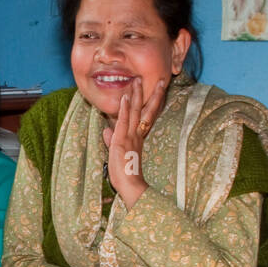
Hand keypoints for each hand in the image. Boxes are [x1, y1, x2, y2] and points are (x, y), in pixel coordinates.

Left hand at [101, 77, 166, 209]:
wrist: (131, 186)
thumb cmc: (125, 175)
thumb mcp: (116, 155)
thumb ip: (112, 140)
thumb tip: (106, 130)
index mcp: (137, 138)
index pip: (144, 117)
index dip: (149, 103)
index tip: (154, 90)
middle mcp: (136, 135)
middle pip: (145, 110)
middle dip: (151, 94)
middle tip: (160, 80)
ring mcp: (130, 137)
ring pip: (135, 112)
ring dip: (136, 95)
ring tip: (137, 80)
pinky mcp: (122, 141)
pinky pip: (124, 121)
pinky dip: (124, 109)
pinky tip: (125, 97)